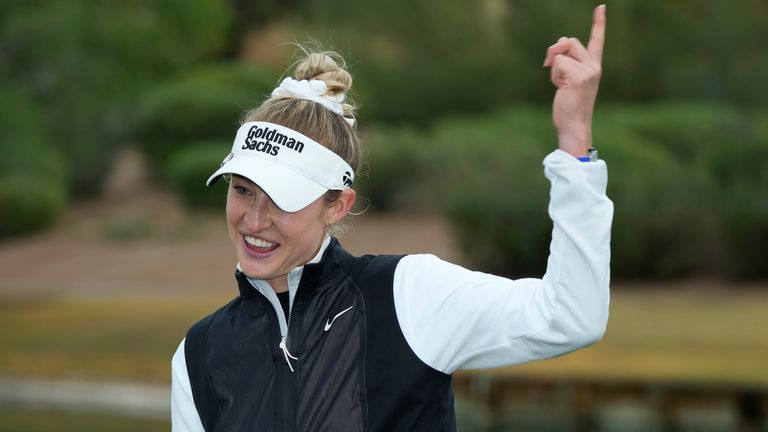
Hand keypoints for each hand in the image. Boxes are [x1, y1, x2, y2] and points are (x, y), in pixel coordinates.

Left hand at [544, 4, 605, 156]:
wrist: (574, 125)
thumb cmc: (569, 105)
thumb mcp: (568, 79)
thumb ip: (566, 61)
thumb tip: (558, 42)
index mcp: (594, 66)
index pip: (597, 40)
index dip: (598, 23)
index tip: (601, 7)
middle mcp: (594, 66)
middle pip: (569, 41)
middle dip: (554, 51)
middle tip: (551, 68)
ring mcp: (588, 71)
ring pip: (561, 52)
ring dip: (553, 66)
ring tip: (560, 84)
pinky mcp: (578, 77)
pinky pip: (557, 64)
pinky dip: (553, 75)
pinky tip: (560, 88)